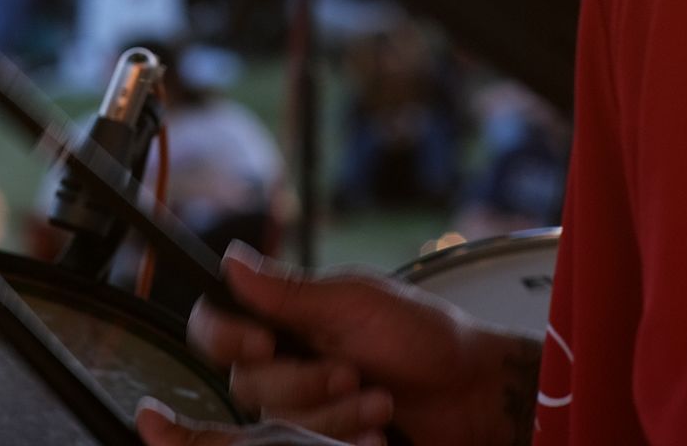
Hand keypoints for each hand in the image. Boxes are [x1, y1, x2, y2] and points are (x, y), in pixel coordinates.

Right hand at [168, 244, 530, 445]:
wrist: (471, 395)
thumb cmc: (424, 337)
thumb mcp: (357, 304)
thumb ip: (290, 290)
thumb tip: (231, 258)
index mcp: (285, 318)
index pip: (214, 325)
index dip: (225, 336)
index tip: (265, 341)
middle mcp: (285, 361)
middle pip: (245, 383)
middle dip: (303, 382)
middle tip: (351, 372)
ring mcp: (303, 406)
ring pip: (276, 422)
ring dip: (333, 416)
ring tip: (381, 403)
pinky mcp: (322, 441)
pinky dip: (345, 441)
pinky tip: (377, 434)